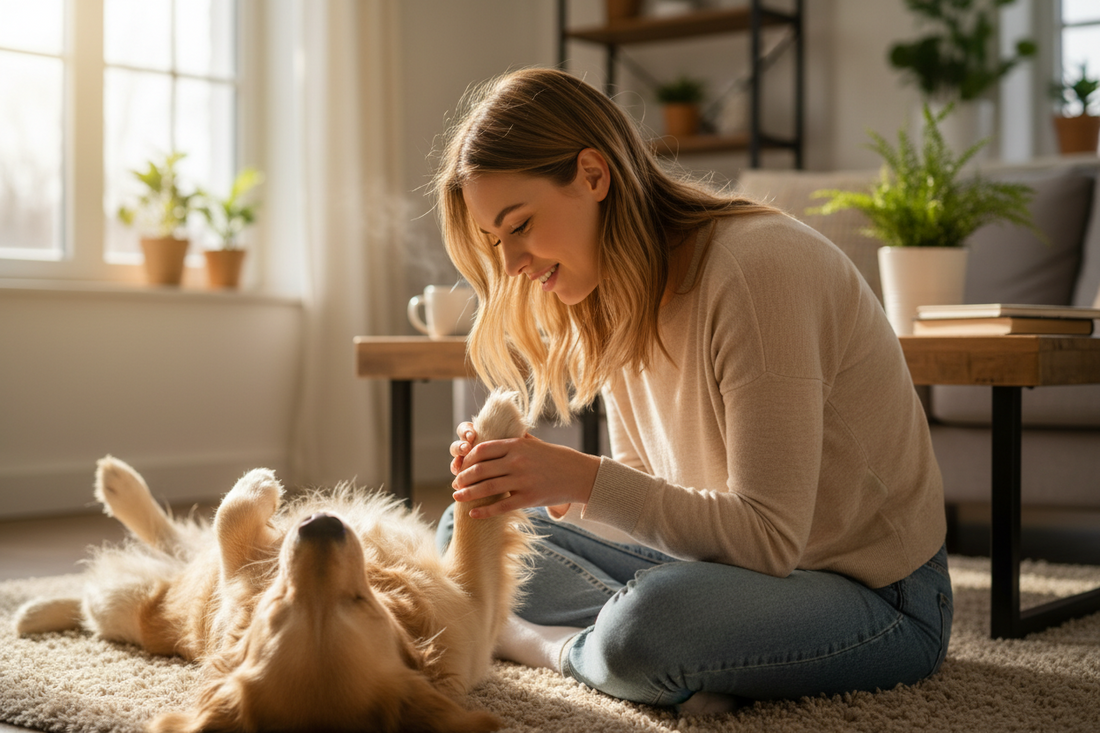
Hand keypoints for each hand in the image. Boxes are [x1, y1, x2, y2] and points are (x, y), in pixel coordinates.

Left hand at [449, 424, 599, 518]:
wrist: (579, 474)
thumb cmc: (555, 458)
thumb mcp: (534, 443)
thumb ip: (515, 439)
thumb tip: (496, 432)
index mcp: (516, 445)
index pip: (482, 450)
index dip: (467, 459)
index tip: (460, 466)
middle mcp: (517, 461)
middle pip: (480, 469)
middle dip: (463, 478)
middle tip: (455, 485)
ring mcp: (522, 480)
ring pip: (486, 488)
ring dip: (468, 494)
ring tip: (457, 497)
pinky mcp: (529, 498)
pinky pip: (500, 507)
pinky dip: (484, 511)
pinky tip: (473, 514)